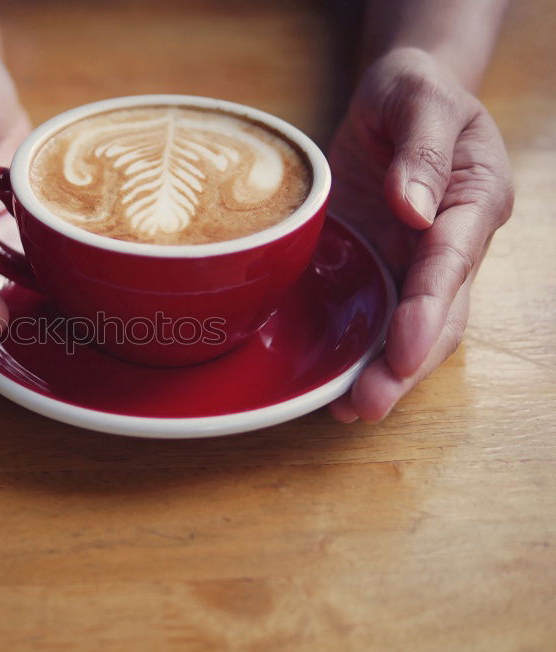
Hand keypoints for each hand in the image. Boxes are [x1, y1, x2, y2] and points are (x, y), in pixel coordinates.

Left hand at [326, 47, 513, 421]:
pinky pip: (372, 317)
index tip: (406, 347)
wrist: (394, 100)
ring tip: (348, 408)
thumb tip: (412, 207)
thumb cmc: (412, 92)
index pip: (452, 262)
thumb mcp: (417, 97)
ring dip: (382, 372)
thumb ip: (421, 148)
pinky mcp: (378, 268)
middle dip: (406, 364)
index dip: (429, 308)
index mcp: (472, 201)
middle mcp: (449, 243)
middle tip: (369, 402)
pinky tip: (330, 383)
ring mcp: (413, 262)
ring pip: (407, 329)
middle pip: (438, 315)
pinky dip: (356, 352)